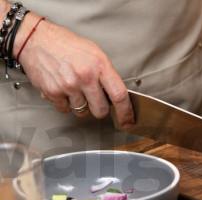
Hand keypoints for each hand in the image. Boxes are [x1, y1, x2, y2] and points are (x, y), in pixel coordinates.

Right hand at [15, 14, 133, 128]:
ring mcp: (68, 86)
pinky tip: (63, 89)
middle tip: (95, 100)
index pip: (119, 95)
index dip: (126, 112)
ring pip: (82, 112)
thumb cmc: (67, 45)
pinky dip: (65, 103)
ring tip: (75, 88)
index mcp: (100, 65)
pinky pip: (65, 110)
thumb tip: (116, 96)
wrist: (36, 39)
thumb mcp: (95, 53)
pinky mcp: (53, 92)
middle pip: (101, 111)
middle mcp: (85, 77)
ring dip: (81, 105)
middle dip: (100, 109)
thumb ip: (106, 74)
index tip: (128, 121)